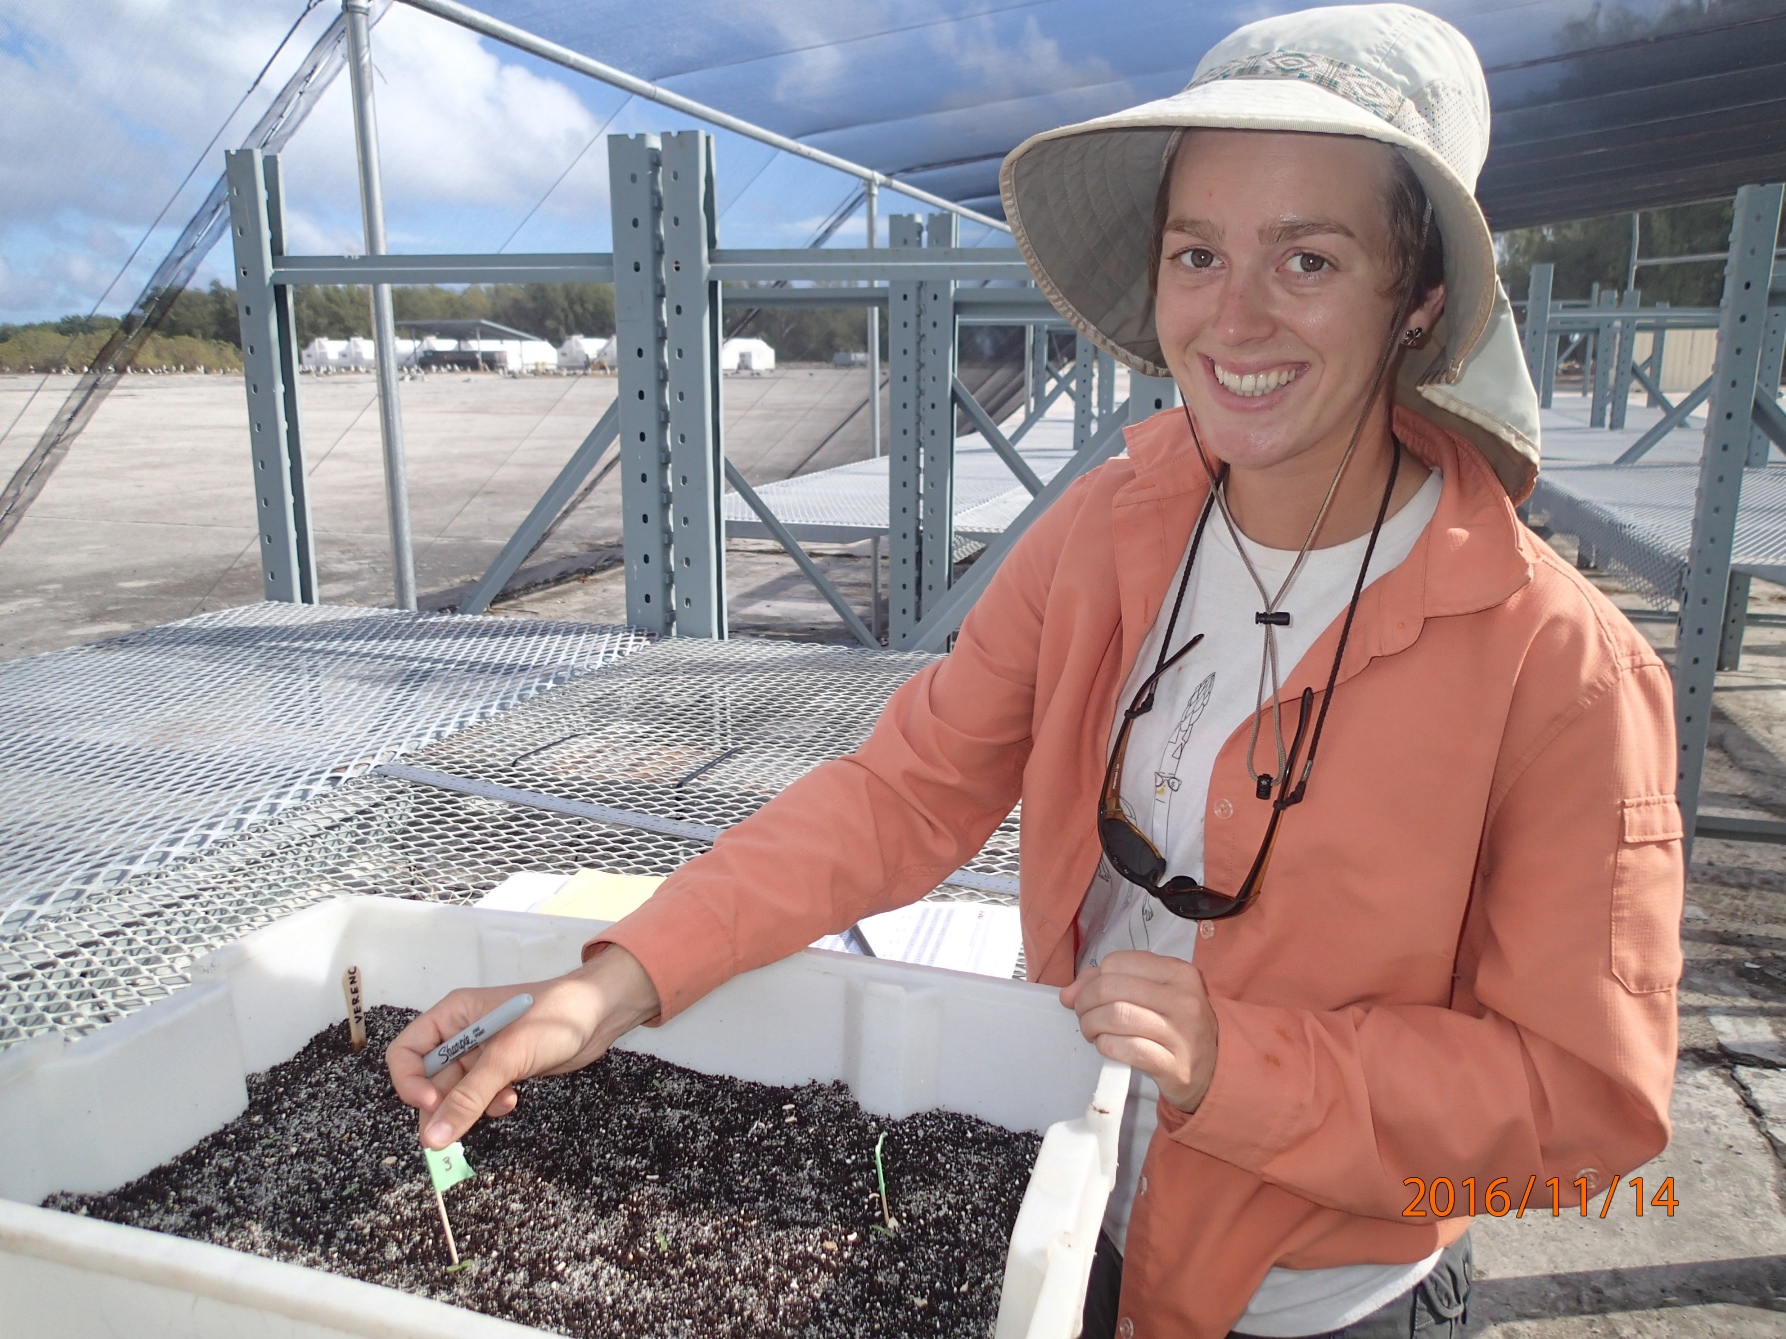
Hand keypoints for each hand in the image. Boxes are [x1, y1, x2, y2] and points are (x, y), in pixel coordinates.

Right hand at [387, 945, 659, 1148]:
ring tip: (498, 1106)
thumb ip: (468, 1098)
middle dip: (442, 1107)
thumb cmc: (553, 1017)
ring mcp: (481, 1054)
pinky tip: (512, 1101)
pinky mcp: (502, 1071)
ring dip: (470, 1108)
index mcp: (452, 1016)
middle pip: (428, 1080)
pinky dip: (490, 1105)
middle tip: (453, 1135)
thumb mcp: (506, 1057)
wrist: (600, 1014)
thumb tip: (432, 1139)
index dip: (409, 1082)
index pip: (406, 1052)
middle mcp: (461, 1034)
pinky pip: (480, 1097)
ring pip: (455, 1094)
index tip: (430, 1106)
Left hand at [1059, 950, 1218, 1112]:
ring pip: (1116, 1016)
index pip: (1118, 962)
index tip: (1089, 994)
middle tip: (1084, 1016)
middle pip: (1112, 988)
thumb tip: (1069, 993)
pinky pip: (1125, 1048)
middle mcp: (1184, 999)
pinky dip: (1105, 1045)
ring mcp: (1181, 1034)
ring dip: (1091, 1025)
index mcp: (1179, 972)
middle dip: (1086, 1002)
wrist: (1212, 1069)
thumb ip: (1111, 983)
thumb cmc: (1176, 1025)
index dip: (1093, 978)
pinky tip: (1106, 1046)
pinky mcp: (1173, 1065)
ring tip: (1092, 1032)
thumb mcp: (1154, 994)